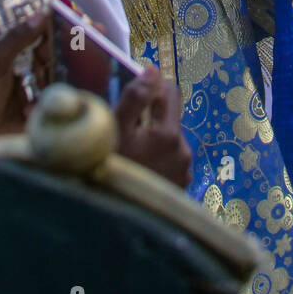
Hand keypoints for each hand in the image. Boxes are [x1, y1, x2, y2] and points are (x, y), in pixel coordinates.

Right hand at [114, 65, 192, 188]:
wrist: (113, 222)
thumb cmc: (109, 170)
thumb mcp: (114, 131)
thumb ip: (134, 98)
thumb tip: (152, 71)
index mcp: (169, 134)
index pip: (171, 91)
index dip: (152, 86)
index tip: (134, 94)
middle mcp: (182, 151)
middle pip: (169, 117)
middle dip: (149, 117)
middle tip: (125, 129)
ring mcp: (183, 172)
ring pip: (168, 140)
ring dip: (152, 139)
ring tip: (130, 153)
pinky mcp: (180, 188)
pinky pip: (169, 161)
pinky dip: (156, 159)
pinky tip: (139, 168)